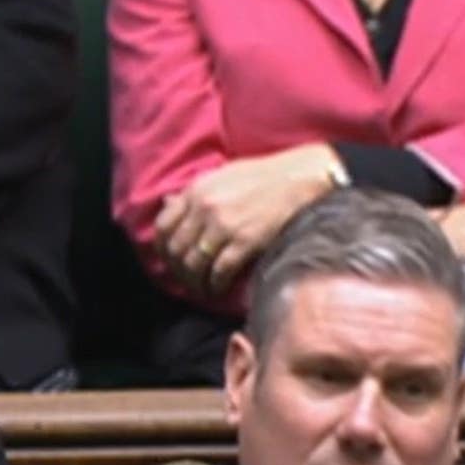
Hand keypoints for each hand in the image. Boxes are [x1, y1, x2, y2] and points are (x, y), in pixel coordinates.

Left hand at [154, 143, 340, 295]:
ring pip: (194, 264)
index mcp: (196, 191)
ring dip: (195, 282)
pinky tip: (218, 289)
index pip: (163, 227)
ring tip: (201, 289)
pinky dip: (215, 285)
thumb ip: (194, 193)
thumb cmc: (263, 176)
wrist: (302, 178)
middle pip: (177, 250)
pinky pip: (220, 271)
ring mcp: (224, 225)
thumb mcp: (221, 175)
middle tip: (187, 280)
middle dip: (178, 271)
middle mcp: (205, 208)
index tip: (169, 261)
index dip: (162, 249)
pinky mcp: (245, 241)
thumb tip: (167, 204)